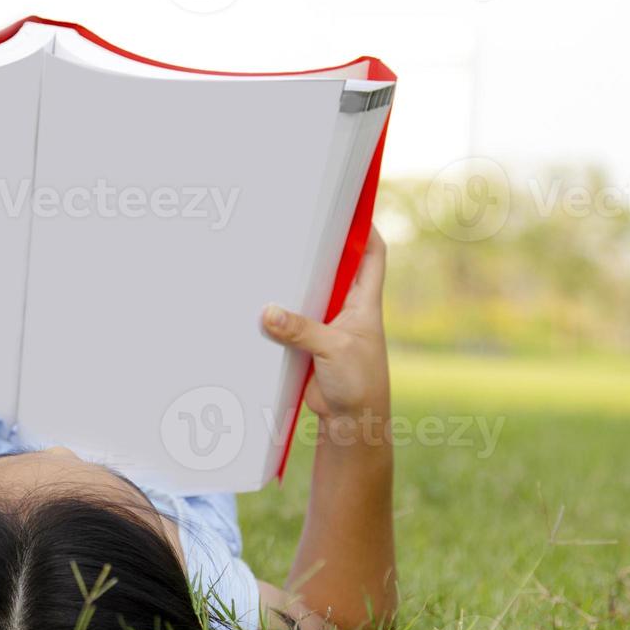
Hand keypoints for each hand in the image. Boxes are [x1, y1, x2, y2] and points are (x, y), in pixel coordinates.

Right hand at [261, 228, 388, 424]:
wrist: (351, 421)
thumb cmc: (360, 382)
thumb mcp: (334, 349)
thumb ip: (301, 329)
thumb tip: (267, 313)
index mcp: (364, 302)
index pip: (372, 254)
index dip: (364, 229)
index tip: (347, 208)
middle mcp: (346, 309)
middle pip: (333, 269)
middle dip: (317, 251)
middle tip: (293, 228)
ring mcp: (325, 326)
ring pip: (307, 295)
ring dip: (292, 285)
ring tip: (269, 262)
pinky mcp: (306, 344)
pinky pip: (289, 322)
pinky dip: (275, 316)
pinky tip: (257, 305)